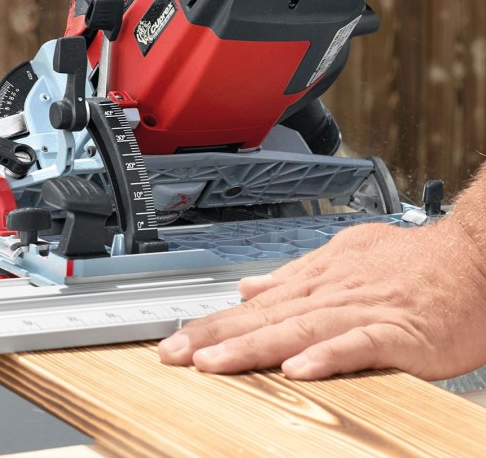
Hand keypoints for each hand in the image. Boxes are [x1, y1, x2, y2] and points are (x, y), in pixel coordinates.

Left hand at [158, 216, 485, 379]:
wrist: (469, 258)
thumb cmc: (410, 263)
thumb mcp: (343, 258)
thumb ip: (295, 275)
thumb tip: (251, 286)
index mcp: (315, 281)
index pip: (253, 306)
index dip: (212, 322)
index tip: (176, 339)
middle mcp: (329, 294)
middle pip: (262, 318)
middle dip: (214, 336)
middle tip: (173, 353)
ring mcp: (361, 312)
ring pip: (297, 330)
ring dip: (252, 347)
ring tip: (213, 362)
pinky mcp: (398, 332)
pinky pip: (357, 345)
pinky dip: (326, 356)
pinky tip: (296, 370)